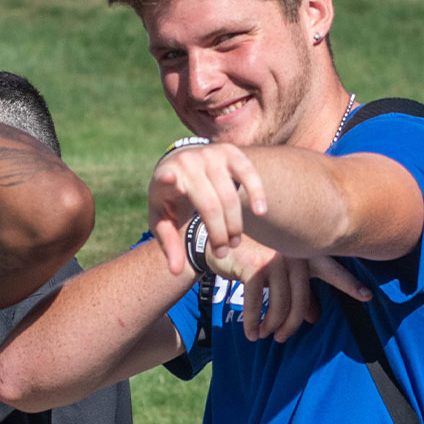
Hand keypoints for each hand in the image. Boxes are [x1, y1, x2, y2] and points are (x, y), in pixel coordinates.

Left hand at [149, 144, 267, 275]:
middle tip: (222, 252)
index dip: (167, 180)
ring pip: (229, 195)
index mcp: (164, 177)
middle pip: (208, 205)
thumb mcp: (163, 221)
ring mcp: (209, 155)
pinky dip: (256, 192)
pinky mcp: (229, 152)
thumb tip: (175, 272)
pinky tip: (260, 211)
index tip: (169, 178)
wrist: (182, 164)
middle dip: (218, 233)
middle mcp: (187, 162)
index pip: (164, 180)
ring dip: (235, 223)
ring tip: (234, 243)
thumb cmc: (170, 200)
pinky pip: (248, 173)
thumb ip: (168, 245)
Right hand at [206, 235, 371, 341]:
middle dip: (291, 325)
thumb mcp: (277, 273)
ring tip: (264, 335)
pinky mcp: (253, 268)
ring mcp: (273, 260)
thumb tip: (313, 319)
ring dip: (271, 325)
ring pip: (279, 305)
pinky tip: (251, 333)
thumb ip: (298, 293)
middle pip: (300, 300)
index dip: (349, 284)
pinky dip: (253, 321)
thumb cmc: (252, 257)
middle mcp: (292, 255)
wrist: (219, 242)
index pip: (331, 270)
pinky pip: (256, 303)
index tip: (368, 296)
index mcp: (303, 254)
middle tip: (283, 339)